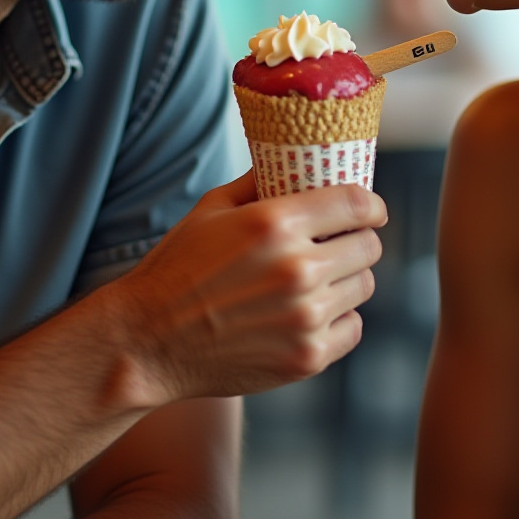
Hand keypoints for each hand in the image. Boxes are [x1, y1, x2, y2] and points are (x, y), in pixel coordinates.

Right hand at [103, 171, 385, 406]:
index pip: (356, 203)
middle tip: (338, 244)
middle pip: (368, 246)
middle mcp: (297, 270)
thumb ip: (258, 182)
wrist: (148, 342)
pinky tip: (309, 314)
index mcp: (275, 224)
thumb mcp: (211, 210)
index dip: (370, 204)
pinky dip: (338, 320)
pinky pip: (352, 328)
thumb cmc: (176, 270)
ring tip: (318, 280)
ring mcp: (305, 318)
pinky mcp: (307, 357)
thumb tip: (294, 160)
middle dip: (357, 240)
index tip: (369, 210)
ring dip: (346, 280)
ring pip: (363, 286)